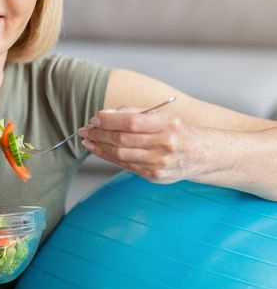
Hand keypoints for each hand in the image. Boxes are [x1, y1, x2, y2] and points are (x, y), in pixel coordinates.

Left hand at [77, 106, 202, 183]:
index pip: (131, 122)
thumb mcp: (162, 115)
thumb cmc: (177, 131)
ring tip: (88, 140)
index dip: (109, 121)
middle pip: (123, 139)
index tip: (95, 119)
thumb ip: (133, 112)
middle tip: (85, 129)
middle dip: (99, 134)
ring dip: (100, 147)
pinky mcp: (155, 176)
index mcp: (167, 124)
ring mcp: (160, 163)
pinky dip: (108, 157)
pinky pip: (125, 165)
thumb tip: (104, 115)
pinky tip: (99, 150)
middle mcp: (165, 144)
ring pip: (121, 154)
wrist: (203, 155)